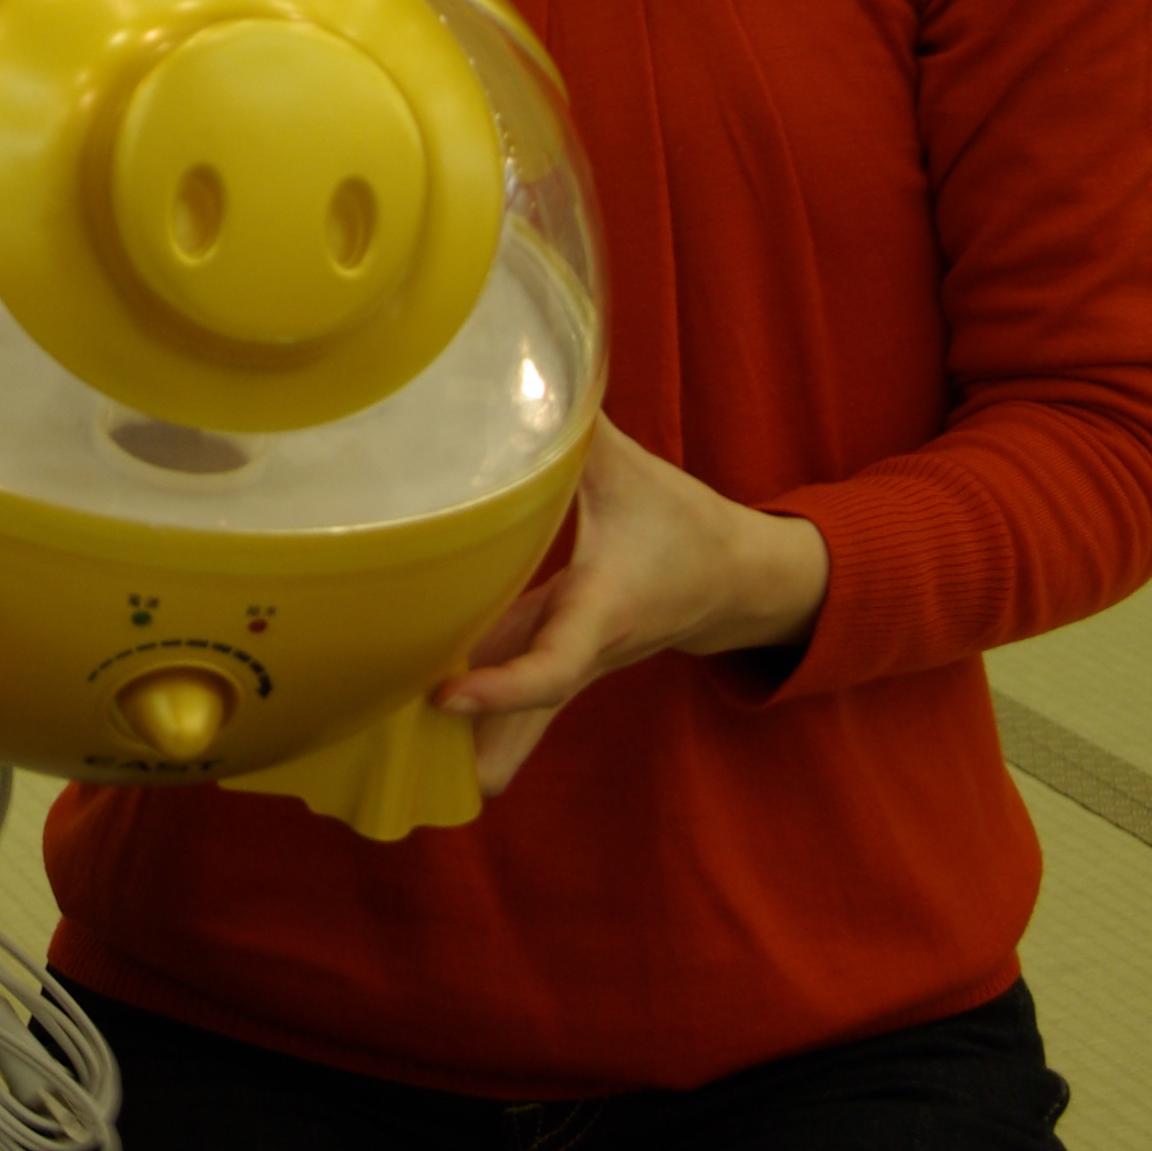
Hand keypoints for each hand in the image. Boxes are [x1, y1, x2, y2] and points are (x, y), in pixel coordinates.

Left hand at [433, 414, 832, 795]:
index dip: (503, 687)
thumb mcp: (631, 470)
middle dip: (482, 743)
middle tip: (415, 776)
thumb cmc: (684, 523)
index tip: (446, 694)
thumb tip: (525, 375)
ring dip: (479, 739)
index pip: (553, 665)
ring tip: (411, 774)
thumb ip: (576, 430)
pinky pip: (525, 692)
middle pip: (531, 711)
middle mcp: (587, 648)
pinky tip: (432, 725)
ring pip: (526, 712)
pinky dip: (486, 709)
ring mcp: (577, 662)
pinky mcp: (568, 659)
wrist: (740, 581)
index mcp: (603, 608)